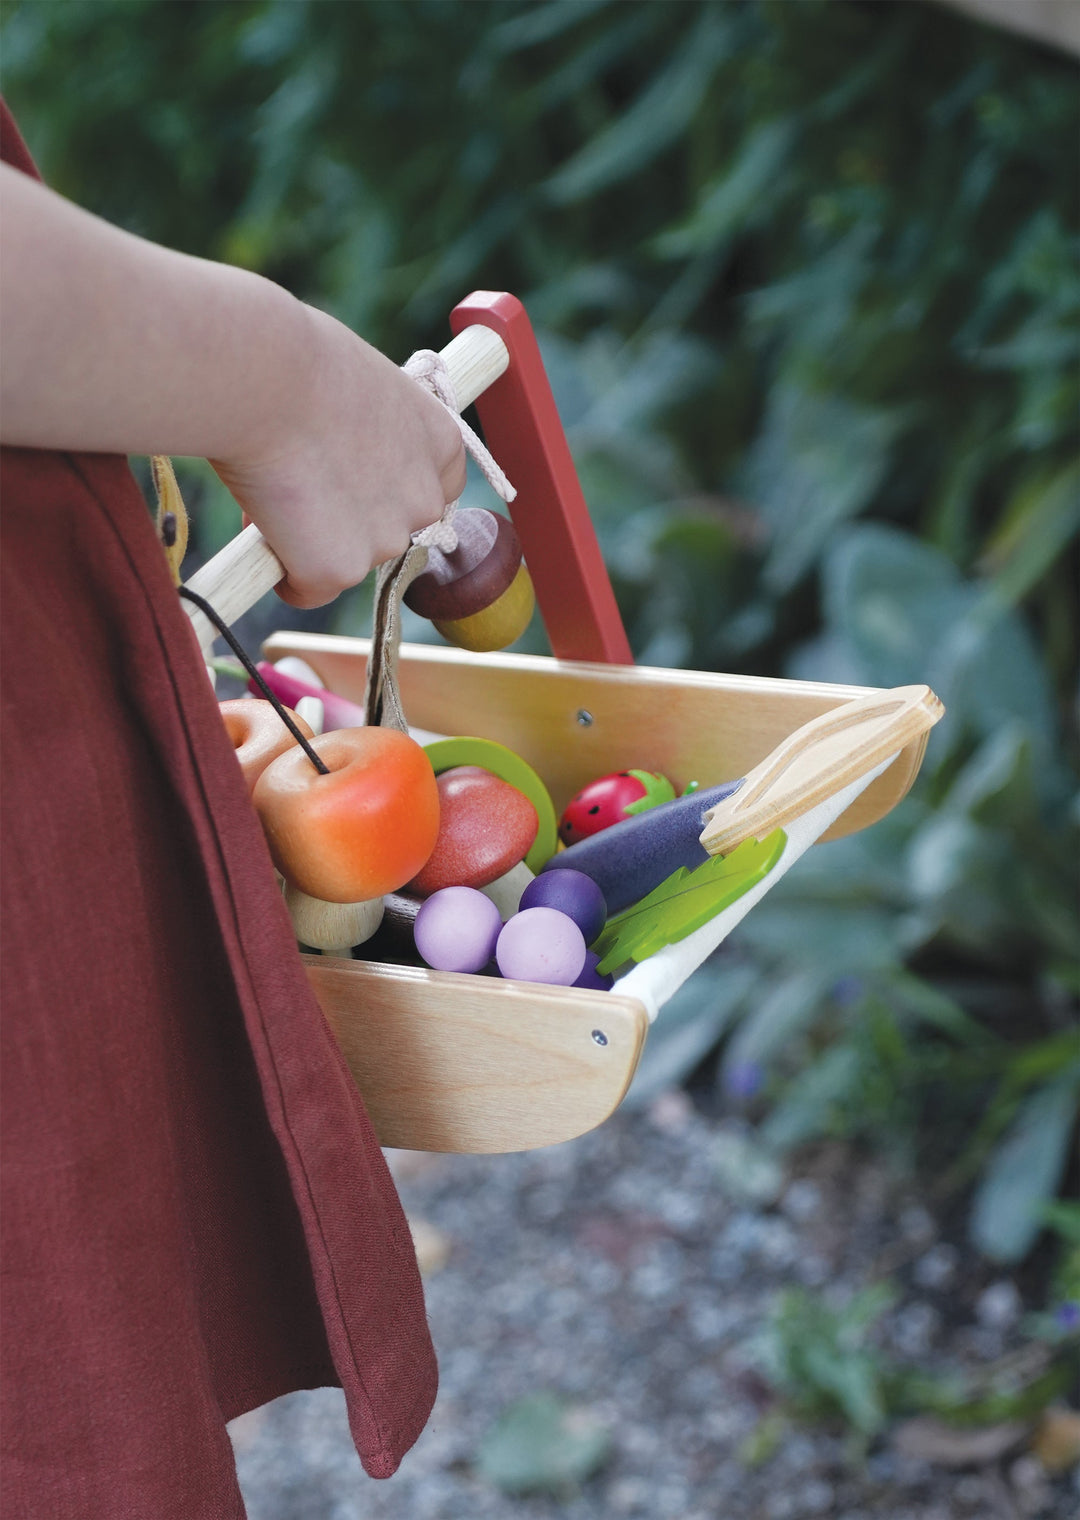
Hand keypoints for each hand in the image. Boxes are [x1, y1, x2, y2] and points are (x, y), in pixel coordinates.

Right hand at [213, 304, 466, 608]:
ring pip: (344, 561)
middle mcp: (425, 499)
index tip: (351, 480)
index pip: (434, 491)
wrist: (262, 377)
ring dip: (310, 542)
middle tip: (298, 482)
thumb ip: (370, 432)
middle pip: (387, 533)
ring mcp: (386, 541)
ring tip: (273, 488)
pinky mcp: (339, 570)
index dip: (386, 491)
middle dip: (347, 522)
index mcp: (441, 444)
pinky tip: (262, 526)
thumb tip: (341, 459)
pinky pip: (308, 589)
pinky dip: (282, 570)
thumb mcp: (359, 387)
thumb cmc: (296, 361)